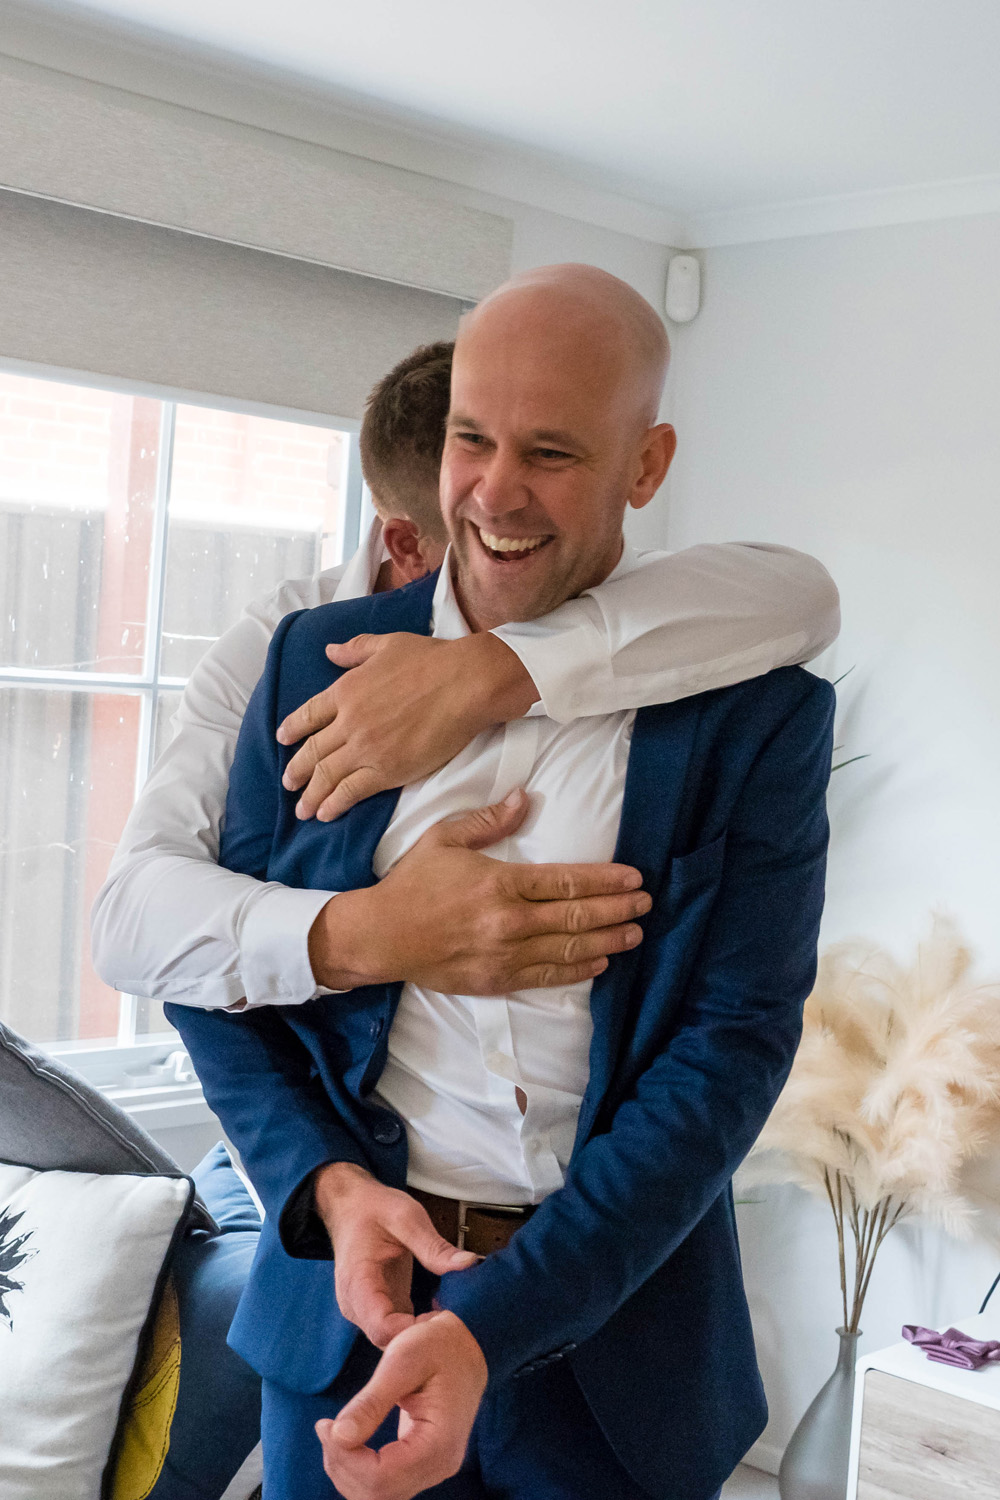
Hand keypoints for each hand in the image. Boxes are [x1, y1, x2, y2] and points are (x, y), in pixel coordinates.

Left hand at [276, 632, 537, 820]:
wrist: (464, 684)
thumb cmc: (432, 660)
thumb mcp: (388, 644)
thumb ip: (356, 649)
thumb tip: (329, 650)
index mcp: (346, 690)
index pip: (309, 714)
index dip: (293, 728)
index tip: (283, 739)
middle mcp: (348, 721)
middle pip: (313, 750)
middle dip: (296, 770)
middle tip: (287, 783)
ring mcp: (365, 748)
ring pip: (326, 775)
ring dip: (310, 794)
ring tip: (302, 809)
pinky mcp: (386, 770)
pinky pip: (350, 791)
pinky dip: (333, 804)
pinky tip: (325, 813)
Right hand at [307, 788, 650, 992]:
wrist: (381, 936)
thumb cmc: (413, 884)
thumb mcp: (445, 839)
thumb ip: (489, 820)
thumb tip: (526, 798)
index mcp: (501, 882)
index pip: (566, 881)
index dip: (606, 881)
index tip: (634, 879)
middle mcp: (509, 921)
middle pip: (576, 917)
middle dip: (617, 910)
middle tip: (645, 906)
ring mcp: (504, 954)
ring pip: (569, 950)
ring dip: (607, 942)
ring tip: (634, 935)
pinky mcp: (496, 980)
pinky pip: (547, 977)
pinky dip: (577, 971)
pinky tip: (598, 963)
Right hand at [314, 1163, 477, 1347]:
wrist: (350, 1206)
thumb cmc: (374, 1210)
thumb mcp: (407, 1218)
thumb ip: (434, 1246)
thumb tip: (468, 1264)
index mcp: (358, 1283)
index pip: (382, 1328)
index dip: (415, 1333)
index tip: (446, 1320)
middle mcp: (356, 1305)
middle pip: (389, 1342)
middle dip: (424, 1338)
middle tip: (458, 1323)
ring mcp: (365, 1311)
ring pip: (394, 1341)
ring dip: (423, 1334)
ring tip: (453, 1319)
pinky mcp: (379, 1309)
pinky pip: (398, 1329)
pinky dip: (420, 1327)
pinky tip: (442, 1314)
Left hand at [315, 1311, 486, 1499]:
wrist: (464, 1348)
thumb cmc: (437, 1346)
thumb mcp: (402, 1359)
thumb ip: (372, 1400)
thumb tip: (338, 1435)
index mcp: (439, 1443)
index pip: (380, 1478)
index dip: (344, 1459)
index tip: (325, 1424)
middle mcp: (439, 1466)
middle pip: (376, 1494)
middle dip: (341, 1465)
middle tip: (326, 1426)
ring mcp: (432, 1470)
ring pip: (377, 1496)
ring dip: (346, 1470)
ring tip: (335, 1431)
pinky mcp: (421, 1466)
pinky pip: (383, 1485)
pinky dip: (357, 1470)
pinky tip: (349, 1440)